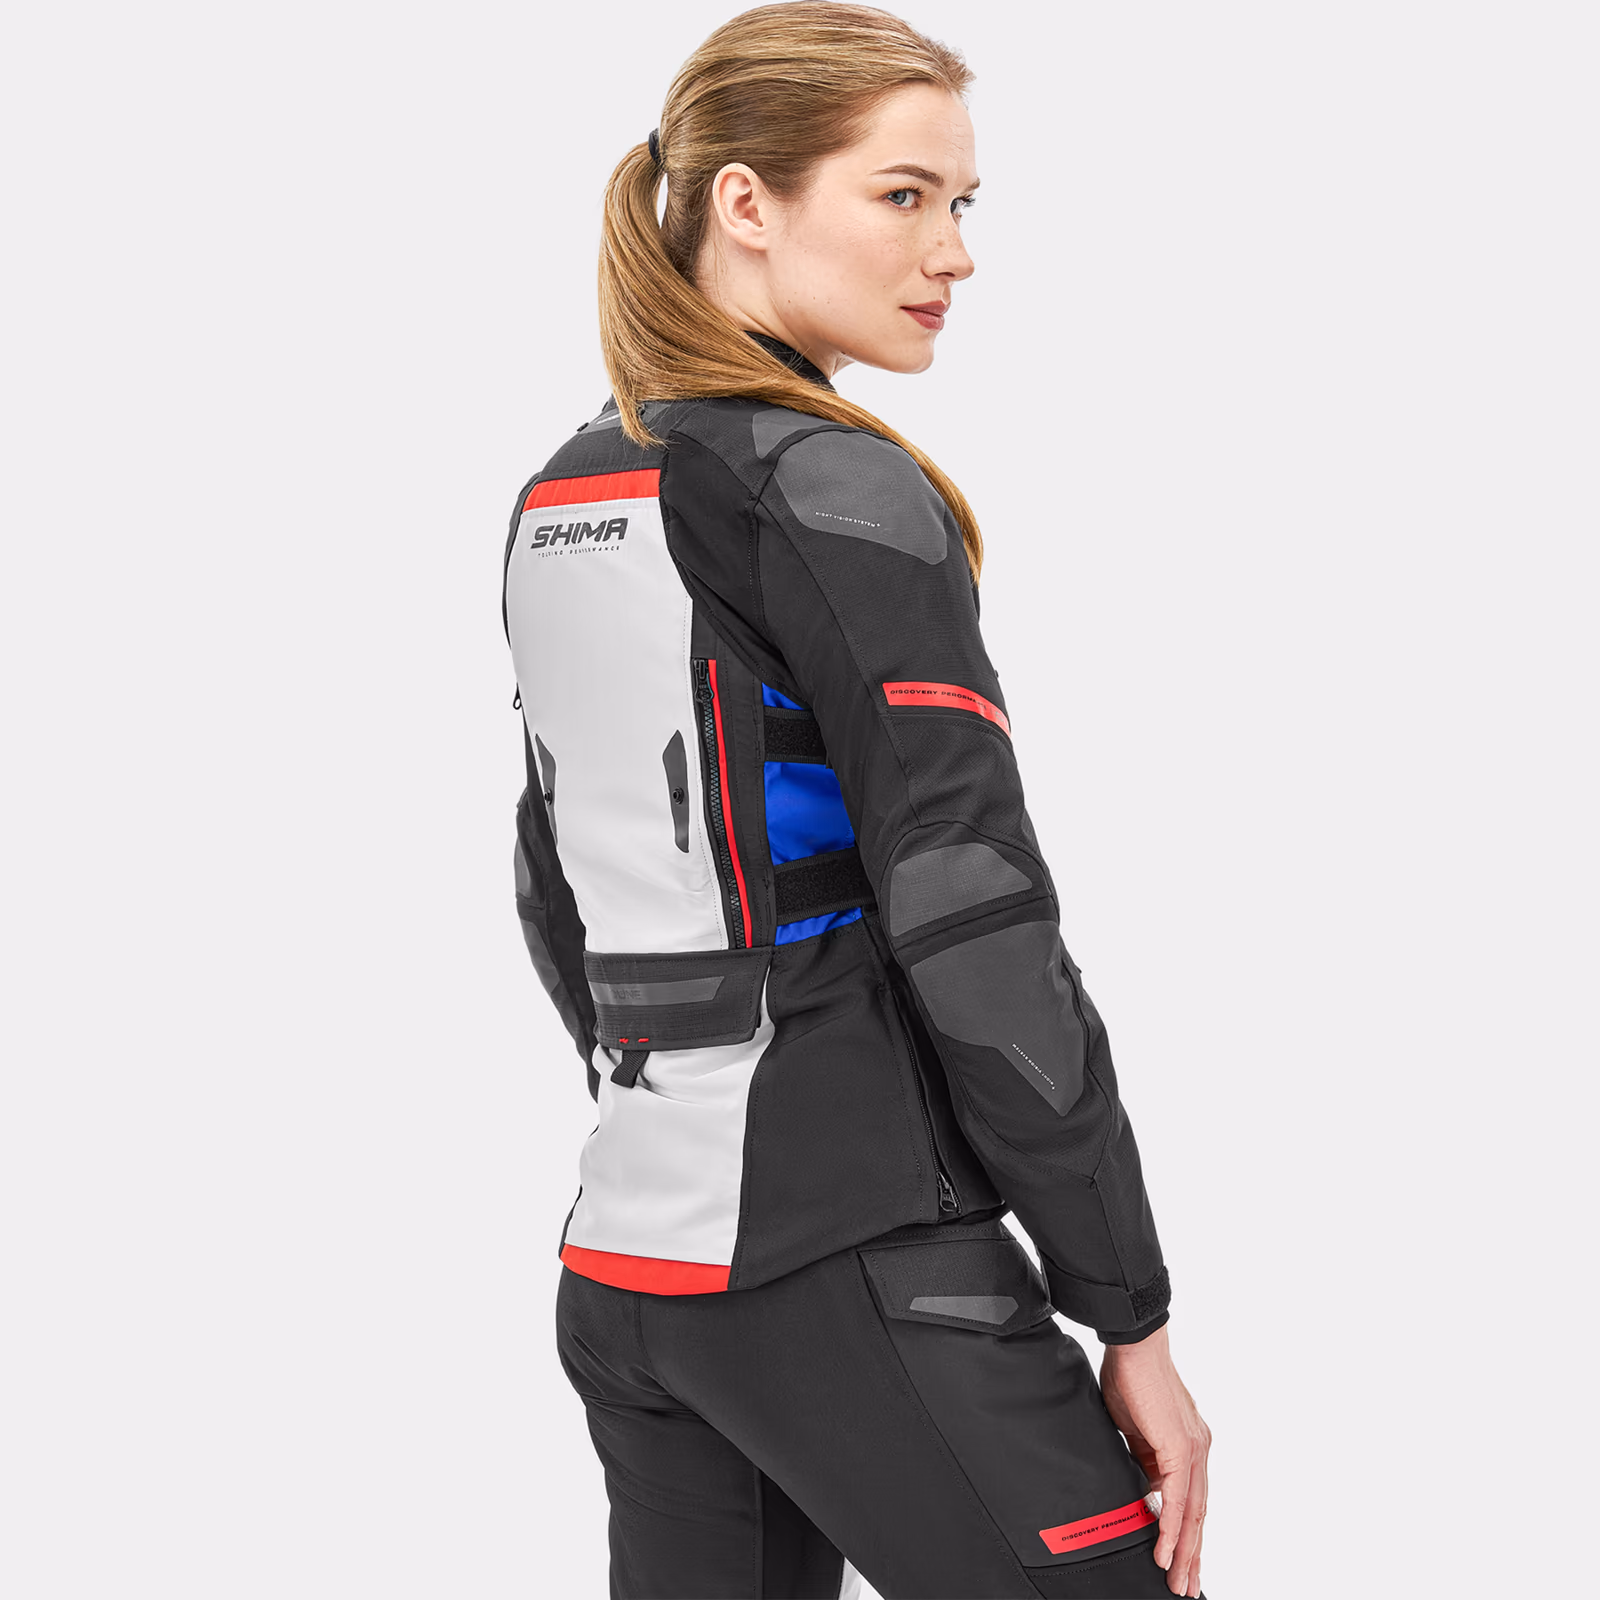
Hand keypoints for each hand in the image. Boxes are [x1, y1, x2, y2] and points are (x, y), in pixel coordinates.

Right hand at [1099, 1325, 1210, 1597]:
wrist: (1133, 1344)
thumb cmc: (1130, 1377)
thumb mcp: (1135, 1430)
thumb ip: (1143, 1461)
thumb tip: (1142, 1492)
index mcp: (1189, 1445)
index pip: (1191, 1500)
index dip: (1187, 1535)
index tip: (1179, 1561)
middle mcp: (1198, 1449)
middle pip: (1198, 1514)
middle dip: (1191, 1554)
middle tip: (1185, 1587)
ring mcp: (1192, 1448)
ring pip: (1192, 1512)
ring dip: (1185, 1550)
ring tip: (1178, 1580)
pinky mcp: (1179, 1446)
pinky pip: (1177, 1497)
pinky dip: (1172, 1526)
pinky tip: (1167, 1549)